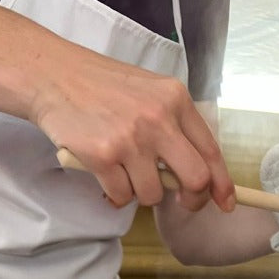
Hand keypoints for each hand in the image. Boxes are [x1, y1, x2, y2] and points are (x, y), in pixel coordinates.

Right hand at [32, 50, 235, 211]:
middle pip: (195, 179)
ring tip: (125, 171)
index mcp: (175, 100)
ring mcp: (130, 139)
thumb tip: (199, 175)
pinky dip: (115, 194)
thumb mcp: (150, 93)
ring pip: (154, 194)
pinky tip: (105, 174)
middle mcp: (157, 118)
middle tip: (180, 200)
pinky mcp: (103, 156)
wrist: (53, 76)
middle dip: (192, 199)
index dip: (222, 184)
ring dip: (141, 193)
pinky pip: (122, 196)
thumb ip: (175, 127)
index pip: (210, 151)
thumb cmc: (103, 88)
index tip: (225, 202)